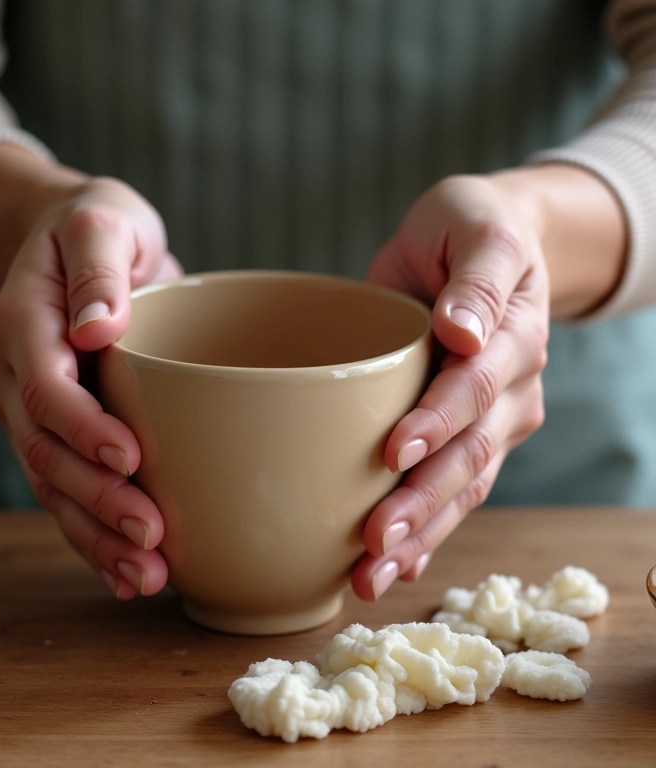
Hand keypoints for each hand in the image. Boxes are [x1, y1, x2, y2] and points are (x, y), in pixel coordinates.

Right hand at [0, 175, 181, 598]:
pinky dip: (94, 534)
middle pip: (47, 451)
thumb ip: (97, 270)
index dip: (83, 428)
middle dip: (97, 499)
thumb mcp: (103, 225)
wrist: (79, 247)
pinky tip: (127, 572)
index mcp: (25, 323)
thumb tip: (96, 326)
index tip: (131, 457)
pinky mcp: (60, 432)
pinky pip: (67, 491)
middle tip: (150, 537)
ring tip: (146, 575)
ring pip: (53, 486)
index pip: (46, 387)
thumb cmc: (98, 230)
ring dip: (96, 536)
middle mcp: (18, 376)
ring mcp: (33, 411)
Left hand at [351, 174, 549, 600]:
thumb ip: (477, 277)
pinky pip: (454, 492)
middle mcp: (510, 390)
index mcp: (514, 337)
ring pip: (463, 489)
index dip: (439, 421)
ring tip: (372, 576)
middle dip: (423, 501)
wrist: (479, 250)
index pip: (476, 388)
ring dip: (421, 534)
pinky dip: (427, 532)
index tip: (395, 450)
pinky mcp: (465, 436)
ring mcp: (492, 421)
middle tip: (375, 540)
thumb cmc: (469, 230)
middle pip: (470, 455)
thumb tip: (464, 329)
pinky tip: (394, 565)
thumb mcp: (477, 230)